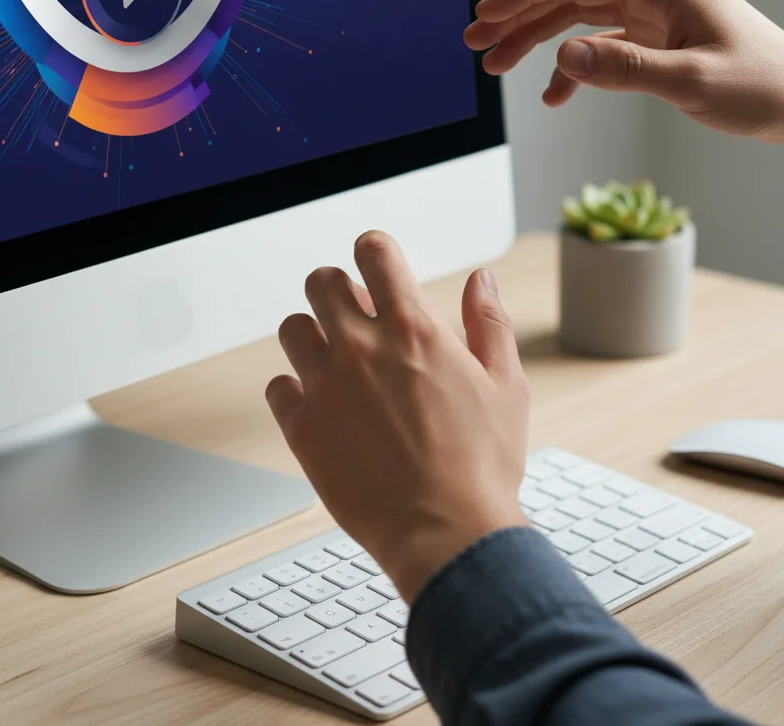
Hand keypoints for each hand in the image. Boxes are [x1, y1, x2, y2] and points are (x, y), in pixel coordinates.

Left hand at [266, 231, 528, 602]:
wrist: (445, 532)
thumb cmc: (482, 465)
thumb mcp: (506, 385)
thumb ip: (489, 324)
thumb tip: (482, 280)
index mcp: (414, 330)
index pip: (374, 252)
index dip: (374, 250)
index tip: (376, 264)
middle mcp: (362, 349)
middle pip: (321, 280)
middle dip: (338, 288)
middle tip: (355, 315)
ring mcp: (326, 386)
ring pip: (292, 327)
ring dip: (313, 335)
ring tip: (337, 362)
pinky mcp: (302, 427)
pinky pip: (277, 386)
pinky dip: (293, 390)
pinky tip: (321, 407)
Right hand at [465, 0, 783, 197]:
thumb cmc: (763, 86)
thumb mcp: (692, 82)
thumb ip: (624, 70)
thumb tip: (562, 58)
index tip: (485, 16)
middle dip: (519, 16)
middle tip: (476, 42)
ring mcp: (655, 14)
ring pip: (580, 17)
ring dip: (537, 40)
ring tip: (497, 66)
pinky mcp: (659, 40)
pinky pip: (602, 45)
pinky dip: (574, 66)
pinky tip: (553, 94)